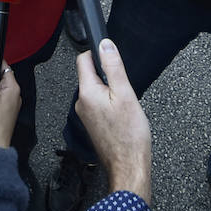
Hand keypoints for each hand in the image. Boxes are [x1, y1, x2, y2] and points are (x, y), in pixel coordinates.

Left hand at [75, 39, 150, 202]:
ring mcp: (85, 115)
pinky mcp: (92, 124)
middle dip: (107, 75)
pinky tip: (122, 115)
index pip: (83, 60)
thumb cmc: (128, 135)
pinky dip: (110, 104)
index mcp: (86, 92)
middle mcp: (81, 103)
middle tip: (123, 88)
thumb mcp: (125, 93)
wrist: (128, 166)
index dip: (97, 53)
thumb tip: (105, 45)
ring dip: (110, 91)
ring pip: (96, 90)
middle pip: (90, 75)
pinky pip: (99, 104)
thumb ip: (113, 67)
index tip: (110, 56)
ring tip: (124, 105)